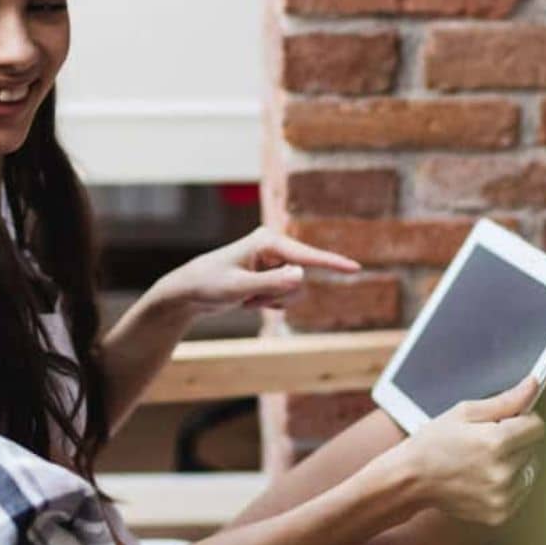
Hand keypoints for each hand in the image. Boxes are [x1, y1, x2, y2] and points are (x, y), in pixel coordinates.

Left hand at [147, 226, 360, 315]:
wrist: (189, 292)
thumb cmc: (209, 284)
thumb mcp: (239, 288)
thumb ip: (271, 283)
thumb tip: (302, 275)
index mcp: (268, 242)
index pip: (307, 256)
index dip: (332, 263)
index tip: (356, 269)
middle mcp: (274, 248)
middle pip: (299, 280)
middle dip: (278, 295)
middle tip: (250, 297)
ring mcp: (274, 263)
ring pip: (295, 291)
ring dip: (273, 301)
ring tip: (247, 298)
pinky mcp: (271, 276)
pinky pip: (286, 296)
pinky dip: (269, 303)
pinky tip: (248, 300)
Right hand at [386, 376, 545, 526]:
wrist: (410, 480)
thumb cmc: (433, 443)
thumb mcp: (465, 413)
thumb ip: (505, 401)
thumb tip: (533, 385)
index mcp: (496, 442)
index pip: (537, 426)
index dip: (522, 420)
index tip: (505, 423)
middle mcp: (503, 472)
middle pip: (533, 448)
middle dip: (515, 442)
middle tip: (484, 443)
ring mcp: (502, 496)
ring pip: (529, 470)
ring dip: (514, 464)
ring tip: (483, 462)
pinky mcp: (500, 513)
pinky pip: (520, 491)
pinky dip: (508, 484)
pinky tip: (483, 478)